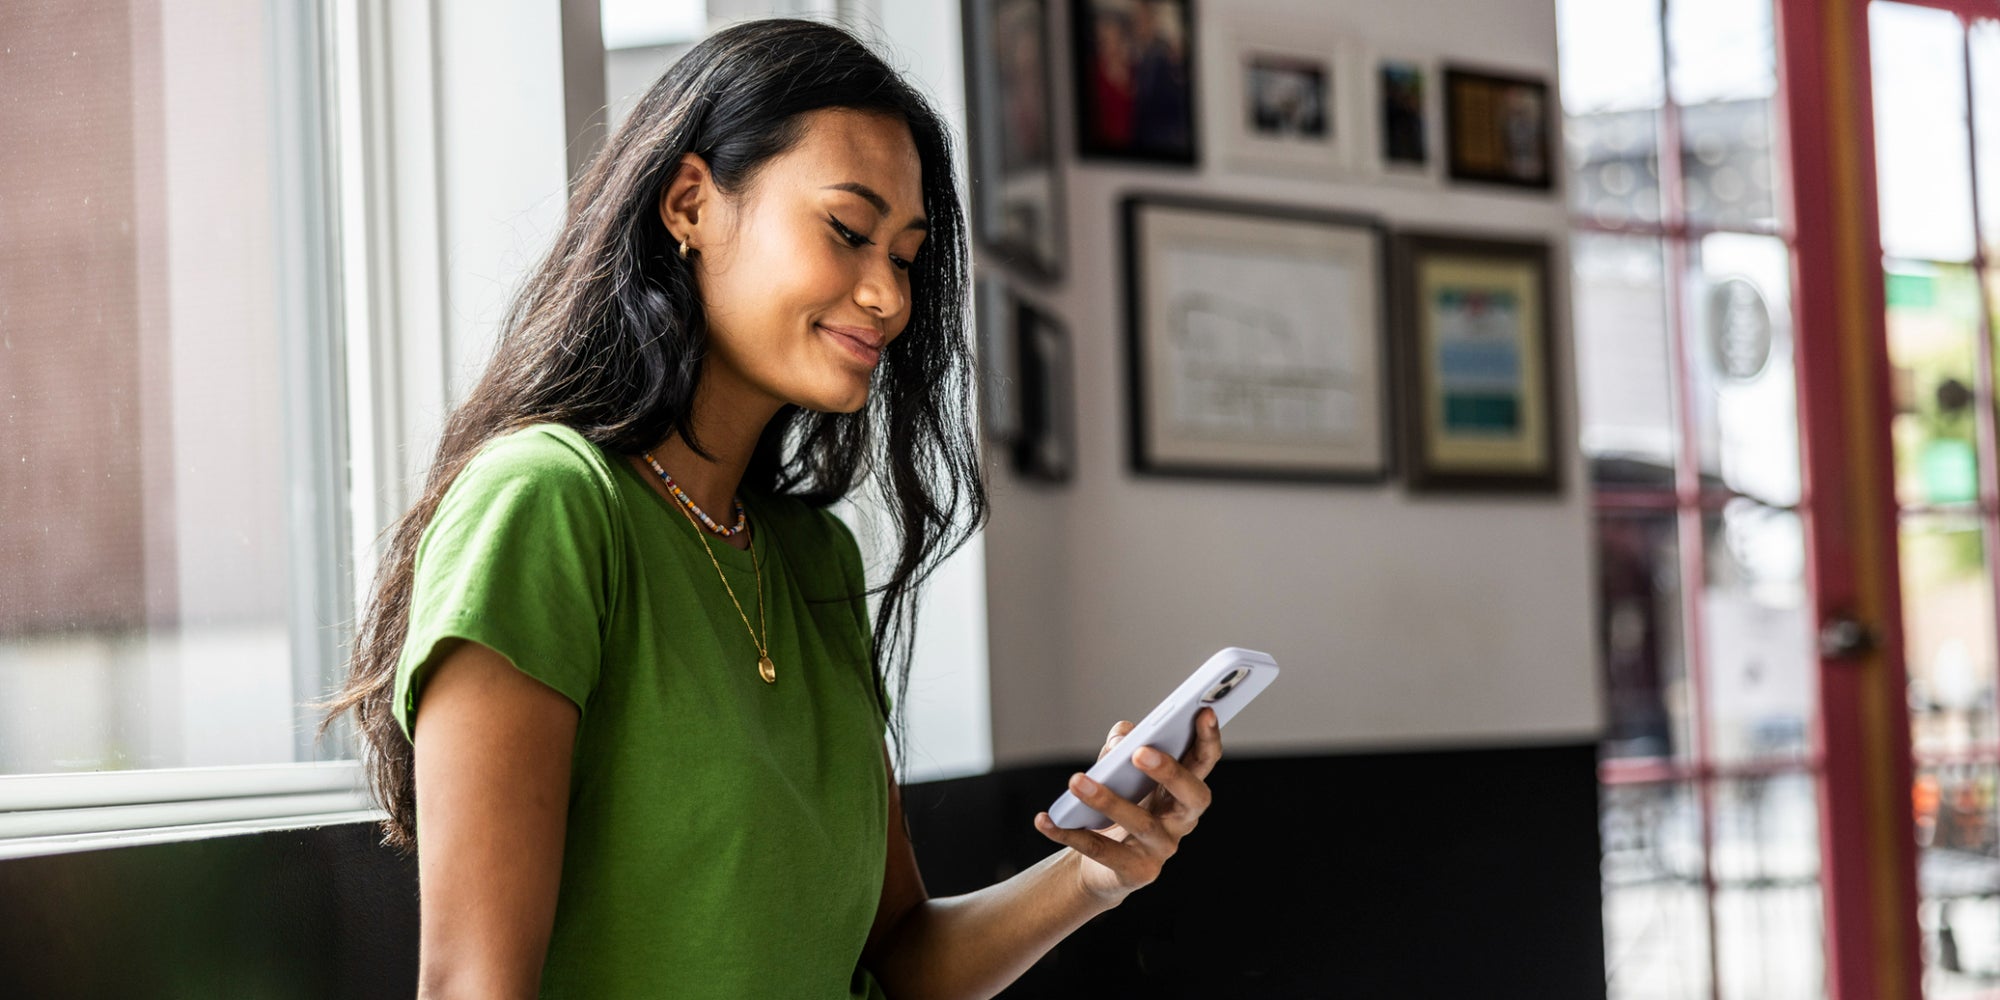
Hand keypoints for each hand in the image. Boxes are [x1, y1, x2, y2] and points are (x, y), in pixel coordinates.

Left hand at [1032, 706, 1222, 904]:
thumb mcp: (1119, 771)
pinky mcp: (1137, 872)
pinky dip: (1070, 833)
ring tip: (1077, 780)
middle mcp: (1183, 819)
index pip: (1205, 761)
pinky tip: (1045, 820)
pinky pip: (1102, 852)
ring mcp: (1163, 848)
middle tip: (1139, 752)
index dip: (1209, 737)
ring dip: (1108, 800)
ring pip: (1143, 823)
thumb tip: (1121, 739)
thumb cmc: (1120, 805)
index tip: (1203, 711)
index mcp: (1184, 788)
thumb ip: (1120, 746)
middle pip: (1192, 795)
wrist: (1103, 865)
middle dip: (1169, 771)